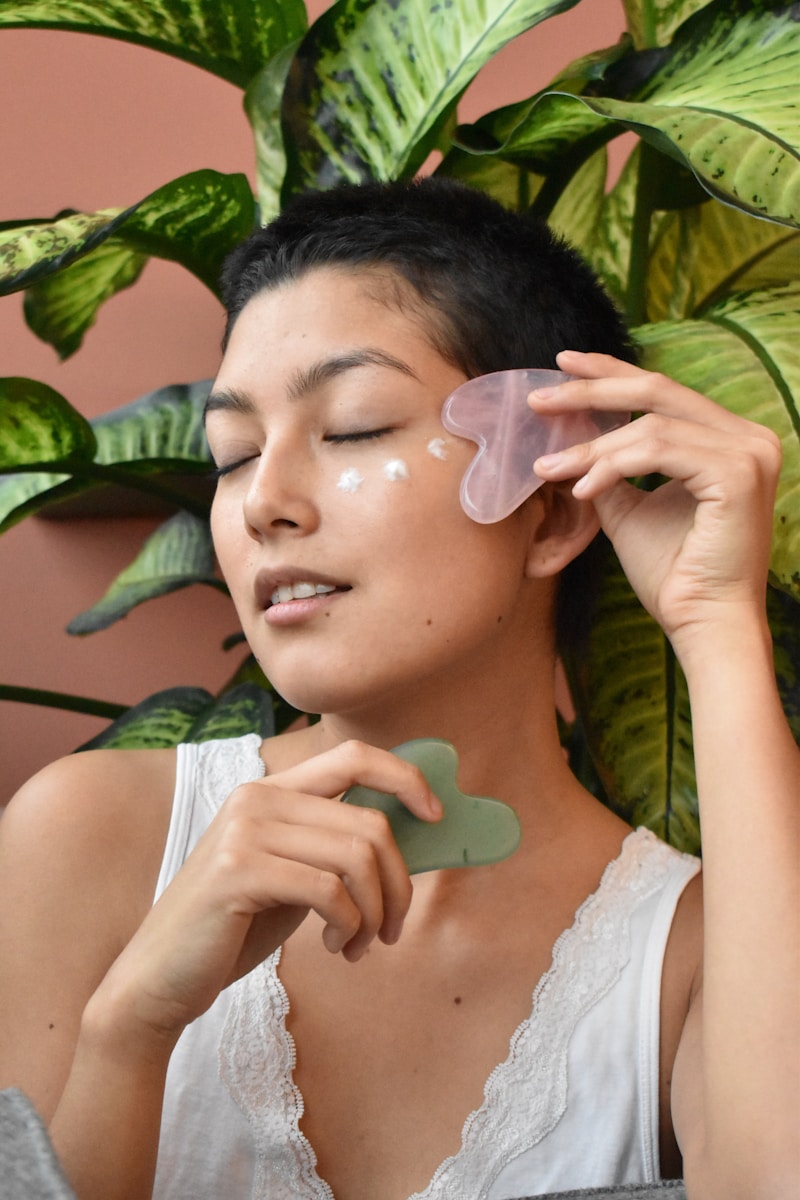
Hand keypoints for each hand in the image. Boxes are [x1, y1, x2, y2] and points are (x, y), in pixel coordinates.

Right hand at [91, 740, 440, 1049]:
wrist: (160, 978)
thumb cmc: (235, 927)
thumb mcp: (294, 875)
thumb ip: (335, 848)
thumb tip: (415, 834)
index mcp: (272, 790)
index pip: (354, 755)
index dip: (405, 777)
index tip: (436, 817)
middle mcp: (257, 797)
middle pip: (370, 823)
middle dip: (399, 883)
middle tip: (392, 929)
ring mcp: (245, 830)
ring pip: (357, 857)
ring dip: (375, 912)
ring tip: (360, 944)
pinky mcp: (239, 870)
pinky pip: (330, 890)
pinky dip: (349, 926)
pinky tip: (336, 948)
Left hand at [530, 350, 781, 654]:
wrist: (702, 622)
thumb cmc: (673, 574)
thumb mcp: (629, 510)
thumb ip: (609, 470)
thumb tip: (571, 442)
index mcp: (727, 439)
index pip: (663, 392)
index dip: (611, 372)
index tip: (562, 365)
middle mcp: (747, 437)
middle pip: (657, 390)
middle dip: (591, 390)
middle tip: (539, 397)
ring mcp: (748, 452)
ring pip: (650, 425)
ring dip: (591, 446)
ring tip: (548, 467)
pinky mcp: (738, 474)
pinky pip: (658, 451)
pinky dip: (612, 465)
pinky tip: (581, 488)